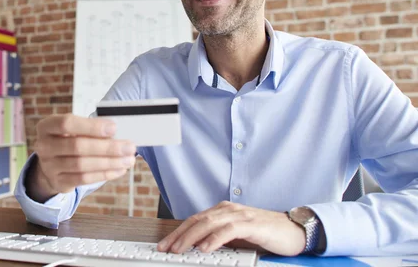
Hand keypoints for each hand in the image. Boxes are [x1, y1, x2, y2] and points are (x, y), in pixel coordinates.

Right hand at [26, 114, 135, 202]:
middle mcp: (43, 146)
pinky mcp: (58, 182)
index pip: (67, 123)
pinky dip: (104, 174)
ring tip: (128, 160)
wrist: (52, 163)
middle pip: (77, 146)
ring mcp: (49, 166)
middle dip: (107, 147)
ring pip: (82, 165)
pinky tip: (118, 169)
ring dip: (109, 162)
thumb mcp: (74, 129)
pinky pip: (84, 179)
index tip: (114, 128)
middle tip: (129, 147)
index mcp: (47, 126)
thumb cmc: (69, 139)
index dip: (91, 126)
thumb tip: (118, 133)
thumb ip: (91, 129)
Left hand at [157, 201, 305, 255]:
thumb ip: (220, 237)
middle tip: (166, 248)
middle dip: (179, 235)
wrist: (294, 230)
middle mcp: (229, 209)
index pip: (195, 220)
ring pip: (209, 223)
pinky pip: (228, 230)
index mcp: (223, 211)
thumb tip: (198, 248)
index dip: (178, 231)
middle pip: (197, 220)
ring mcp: (240, 215)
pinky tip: (205, 247)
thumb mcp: (237, 235)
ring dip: (191, 237)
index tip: (165, 244)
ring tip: (179, 249)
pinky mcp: (252, 224)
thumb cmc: (266, 233)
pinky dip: (214, 238)